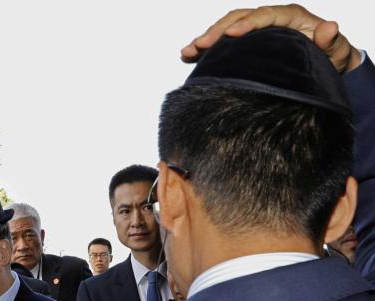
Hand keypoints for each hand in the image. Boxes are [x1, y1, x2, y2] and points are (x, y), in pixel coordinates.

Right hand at [181, 4, 361, 73]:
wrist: (325, 63)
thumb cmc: (330, 57)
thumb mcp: (336, 51)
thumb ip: (332, 41)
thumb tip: (329, 27)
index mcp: (290, 16)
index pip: (264, 15)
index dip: (246, 23)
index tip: (231, 34)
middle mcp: (270, 19)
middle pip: (238, 18)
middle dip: (217, 31)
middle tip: (199, 45)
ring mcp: (256, 30)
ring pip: (226, 27)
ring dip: (206, 38)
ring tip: (186, 51)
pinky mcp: (246, 42)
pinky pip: (223, 41)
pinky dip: (206, 48)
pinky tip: (189, 56)